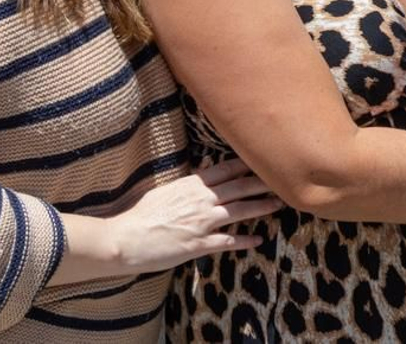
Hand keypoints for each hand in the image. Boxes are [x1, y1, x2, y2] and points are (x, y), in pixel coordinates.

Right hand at [111, 159, 280, 272]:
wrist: (124, 239)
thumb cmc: (139, 215)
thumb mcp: (165, 191)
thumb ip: (187, 184)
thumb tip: (201, 176)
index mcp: (191, 184)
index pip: (226, 170)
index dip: (247, 165)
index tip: (264, 160)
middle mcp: (201, 200)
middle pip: (240, 187)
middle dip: (262, 183)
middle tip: (282, 180)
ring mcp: (202, 222)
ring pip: (240, 211)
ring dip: (261, 207)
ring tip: (278, 204)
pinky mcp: (199, 245)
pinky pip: (228, 241)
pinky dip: (245, 240)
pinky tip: (258, 240)